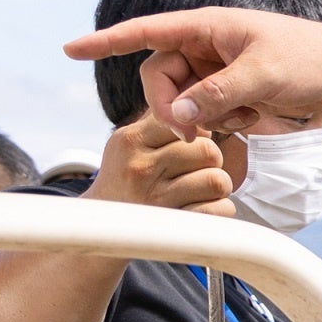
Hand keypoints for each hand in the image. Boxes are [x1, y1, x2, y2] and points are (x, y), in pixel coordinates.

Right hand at [65, 7, 321, 138]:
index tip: (70, 49)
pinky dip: (217, 124)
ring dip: (199, 118)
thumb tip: (178, 116)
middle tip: (193, 132)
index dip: (106, 41)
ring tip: (240, 120)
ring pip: (181, 101)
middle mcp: (205, 46)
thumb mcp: (264, 75)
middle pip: (159, 78)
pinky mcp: (230, 94)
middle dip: (170, 106)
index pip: (145, 31)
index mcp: (206, 27)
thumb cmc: (310, 59)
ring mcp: (216, 71)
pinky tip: (249, 121)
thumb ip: (219, 94)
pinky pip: (204, 113)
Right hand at [89, 113, 233, 214]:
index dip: (199, 130)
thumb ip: (158, 120)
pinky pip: (220, 210)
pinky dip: (220, 209)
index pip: (185, 121)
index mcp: (131, 141)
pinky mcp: (174, 226)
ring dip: (217, 185)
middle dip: (212, 160)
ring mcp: (157, 199)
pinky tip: (203, 206)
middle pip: (209, 151)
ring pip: (218, 180)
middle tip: (198, 168)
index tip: (194, 140)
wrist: (100, 226)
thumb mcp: (130, 142)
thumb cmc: (124, 178)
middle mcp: (141, 168)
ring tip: (200, 188)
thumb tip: (192, 95)